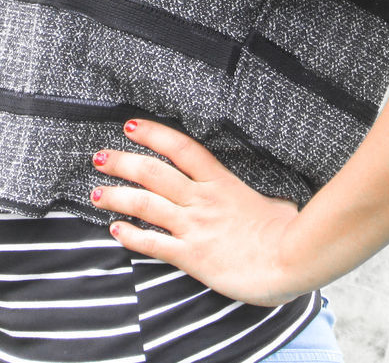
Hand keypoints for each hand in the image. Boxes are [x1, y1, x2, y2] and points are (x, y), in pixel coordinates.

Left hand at [89, 118, 305, 306]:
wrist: (292, 260)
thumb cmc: (290, 232)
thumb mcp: (276, 202)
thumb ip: (260, 197)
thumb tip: (273, 200)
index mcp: (220, 181)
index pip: (180, 148)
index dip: (152, 134)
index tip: (130, 126)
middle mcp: (201, 199)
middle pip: (153, 172)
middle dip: (122, 163)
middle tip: (99, 157)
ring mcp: (195, 226)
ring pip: (146, 204)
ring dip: (116, 197)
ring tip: (96, 193)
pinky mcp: (192, 256)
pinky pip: (153, 243)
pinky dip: (131, 236)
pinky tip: (115, 230)